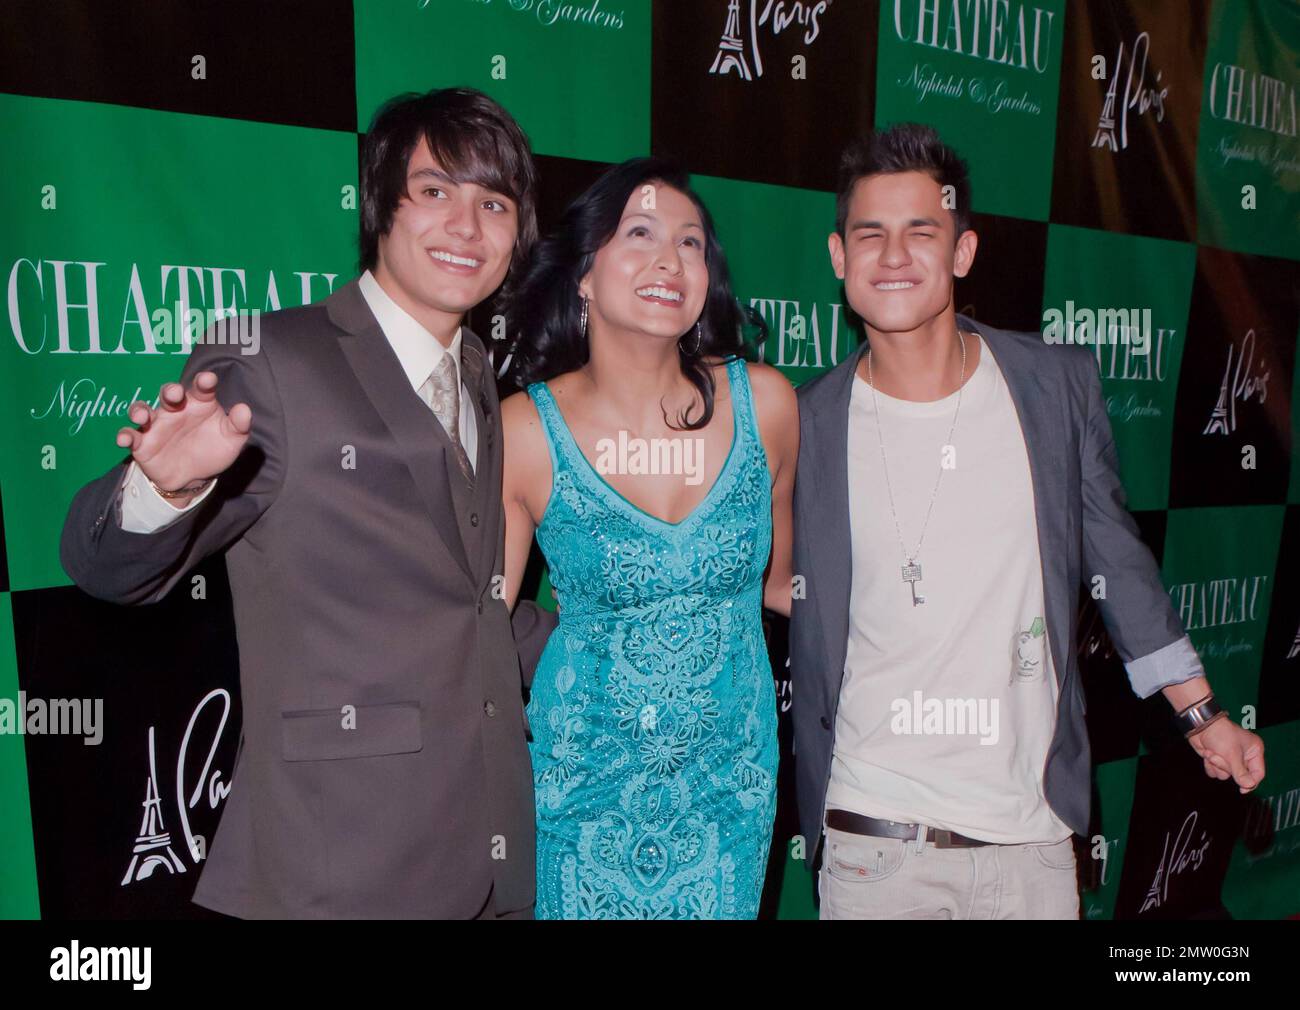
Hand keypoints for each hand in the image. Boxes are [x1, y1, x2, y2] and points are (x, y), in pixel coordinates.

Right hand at [116, 371, 251, 491]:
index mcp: (199, 404)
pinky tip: (125, 439)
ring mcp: (156, 425)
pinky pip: (130, 436)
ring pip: (142, 410)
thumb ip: (239, 425)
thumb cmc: (212, 450)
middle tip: (174, 394)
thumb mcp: (231, 440)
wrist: (193, 478)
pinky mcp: (142, 443)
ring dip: (139, 410)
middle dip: (170, 391)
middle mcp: (175, 410)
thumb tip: (244, 409)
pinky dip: (125, 435)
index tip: (208, 379)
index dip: (204, 382)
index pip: (201, 388)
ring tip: (142, 415)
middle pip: (169, 394)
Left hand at [1188, 718, 1264, 793]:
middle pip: (1239, 775)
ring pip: (1225, 775)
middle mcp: (1244, 756)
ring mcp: (1230, 759)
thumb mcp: (1232, 754)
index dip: (1251, 782)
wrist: (1200, 725)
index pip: (1258, 773)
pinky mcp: (1217, 760)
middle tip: (1217, 756)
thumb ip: (1240, 772)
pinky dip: (1209, 765)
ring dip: (1216, 765)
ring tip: (1211, 753)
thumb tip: (1248, 786)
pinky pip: (1215, 772)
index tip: (1242, 790)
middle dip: (1225, 767)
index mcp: (1254, 751)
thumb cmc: (1220, 734)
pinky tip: (1207, 754)